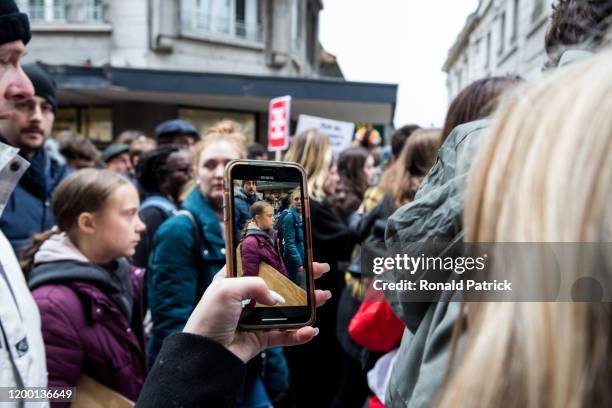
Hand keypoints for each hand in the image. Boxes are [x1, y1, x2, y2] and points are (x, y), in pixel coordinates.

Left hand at [183, 262, 331, 362]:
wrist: (205, 354)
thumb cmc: (209, 317)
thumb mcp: (227, 289)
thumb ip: (256, 285)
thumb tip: (276, 298)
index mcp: (235, 280)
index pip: (263, 264)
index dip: (281, 259)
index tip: (300, 255)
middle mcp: (247, 297)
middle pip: (281, 285)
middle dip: (302, 279)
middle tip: (320, 272)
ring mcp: (256, 318)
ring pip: (288, 309)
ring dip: (307, 304)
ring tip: (323, 297)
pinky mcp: (261, 338)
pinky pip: (285, 335)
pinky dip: (299, 334)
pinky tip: (311, 330)